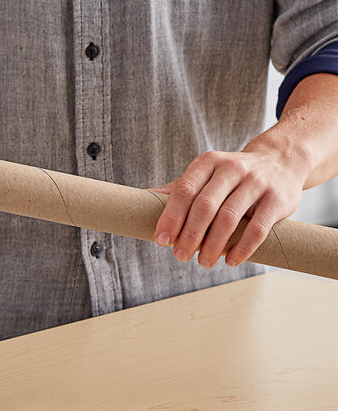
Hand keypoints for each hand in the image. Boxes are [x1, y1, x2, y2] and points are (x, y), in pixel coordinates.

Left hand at [151, 142, 307, 267]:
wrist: (279, 162)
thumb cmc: (232, 175)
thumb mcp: (206, 174)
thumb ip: (180, 188)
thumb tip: (144, 200)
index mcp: (208, 162)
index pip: (184, 190)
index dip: (171, 217)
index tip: (161, 240)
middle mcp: (231, 168)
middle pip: (205, 206)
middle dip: (189, 235)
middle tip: (180, 256)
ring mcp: (256, 182)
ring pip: (229, 218)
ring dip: (213, 245)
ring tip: (204, 262)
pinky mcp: (277, 199)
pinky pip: (258, 229)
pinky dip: (242, 248)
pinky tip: (230, 260)